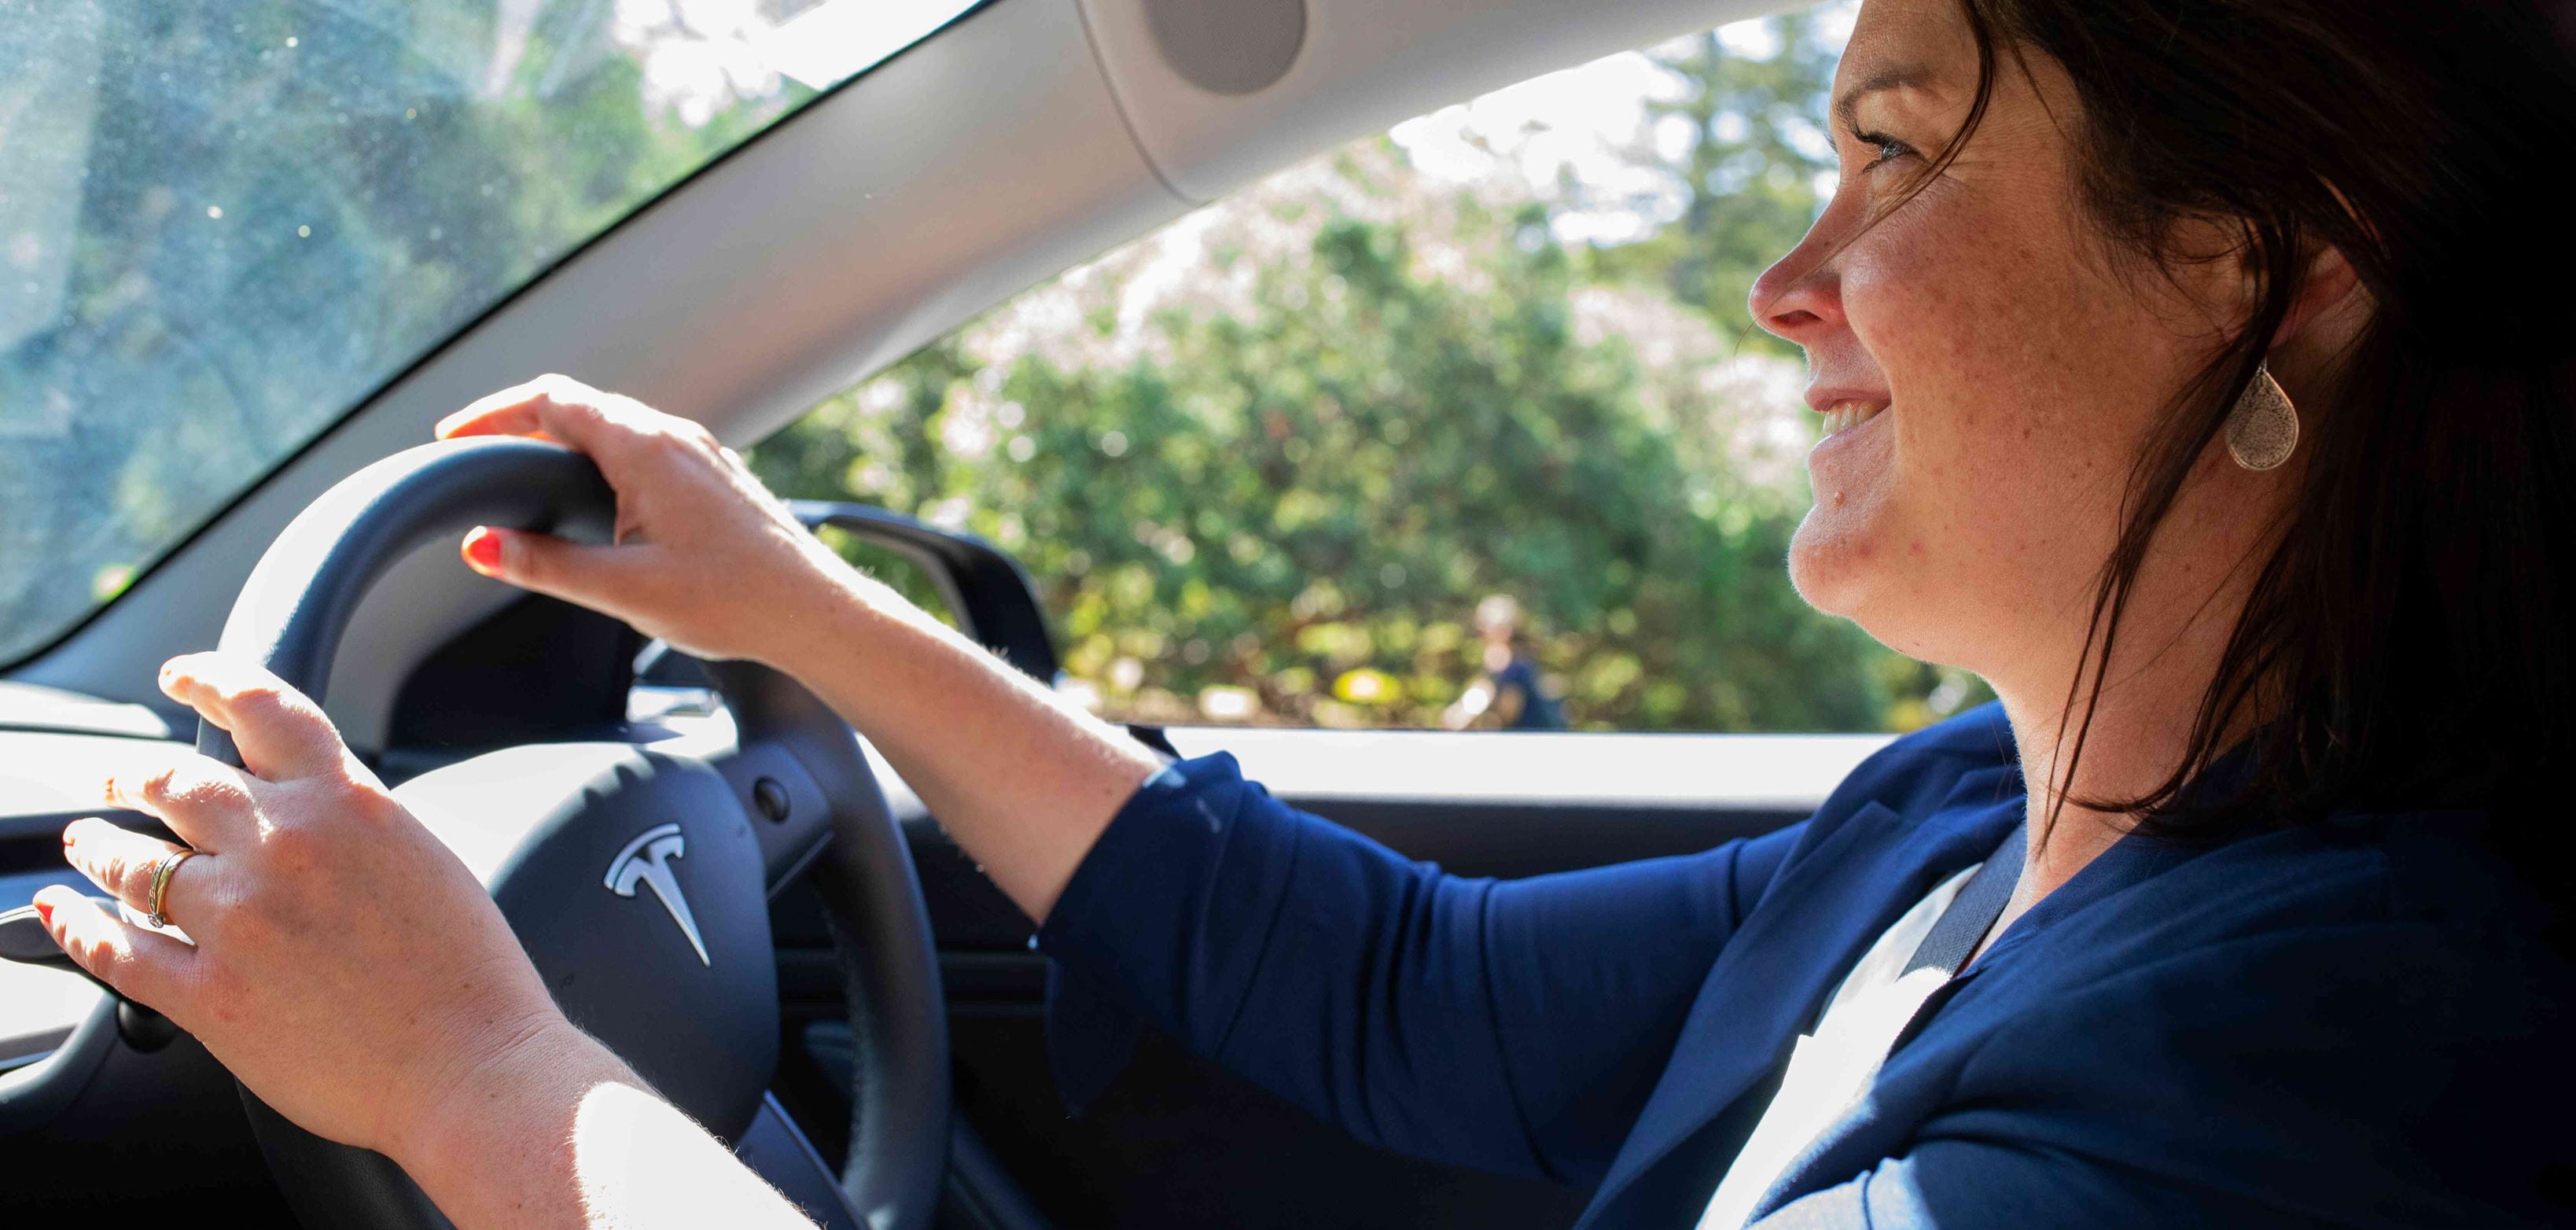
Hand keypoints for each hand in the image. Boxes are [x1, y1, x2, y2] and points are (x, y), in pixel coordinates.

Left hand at [34, 653, 609, 1162]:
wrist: (475, 1067)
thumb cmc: (469, 976)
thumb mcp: (425, 858)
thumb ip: (355, 823)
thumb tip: (303, 813)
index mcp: (347, 802)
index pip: (259, 708)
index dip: (208, 680)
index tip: (182, 680)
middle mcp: (283, 845)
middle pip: (175, 782)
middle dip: (135, 776)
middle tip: (118, 781)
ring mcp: (237, 920)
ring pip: (132, 862)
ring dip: (97, 846)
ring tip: (85, 843)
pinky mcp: (207, 995)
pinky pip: (114, 950)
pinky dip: (76, 926)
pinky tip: (62, 911)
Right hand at [436, 374, 851, 666]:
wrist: (815, 612)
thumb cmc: (734, 600)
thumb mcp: (624, 590)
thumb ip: (546, 565)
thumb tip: (481, 546)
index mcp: (646, 448)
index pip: (552, 401)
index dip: (492, 413)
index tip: (452, 436)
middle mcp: (675, 437)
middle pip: (581, 405)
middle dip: (520, 421)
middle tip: (475, 450)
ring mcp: (700, 454)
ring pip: (615, 424)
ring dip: (563, 437)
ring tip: (521, 465)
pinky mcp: (715, 477)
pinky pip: (645, 446)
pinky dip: (601, 454)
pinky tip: (592, 489)